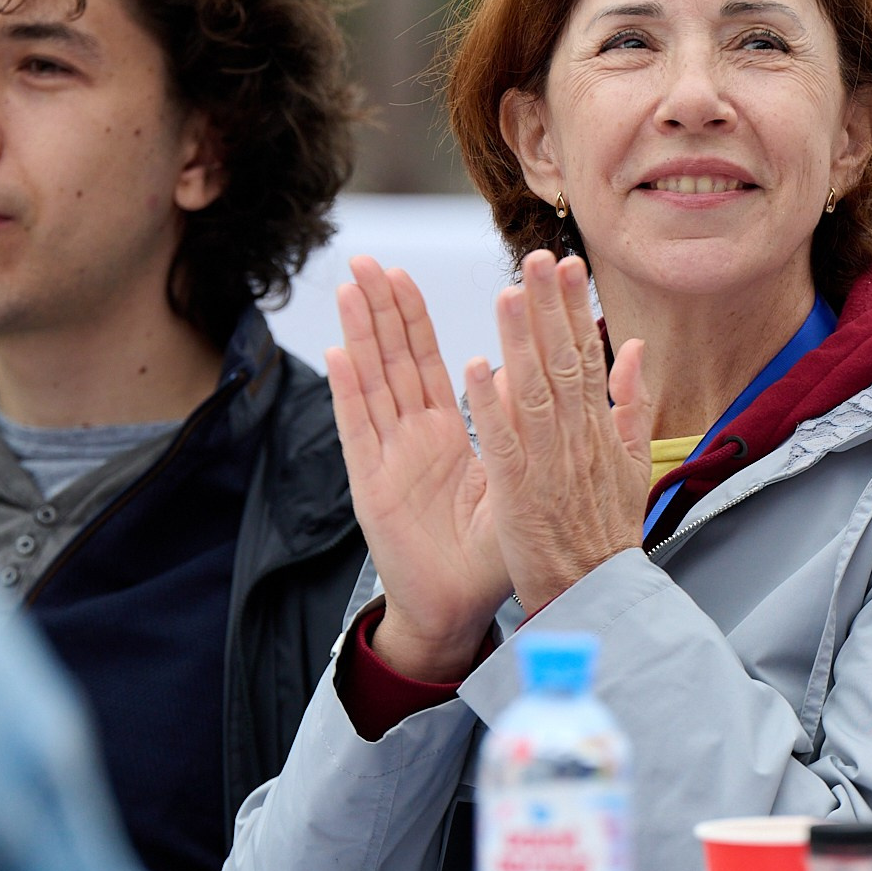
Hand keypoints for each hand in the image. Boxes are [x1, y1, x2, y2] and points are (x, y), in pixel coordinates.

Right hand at [324, 256, 509, 679]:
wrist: (460, 609)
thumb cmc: (489, 553)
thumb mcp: (516, 479)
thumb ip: (519, 428)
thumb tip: (535, 371)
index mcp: (445, 434)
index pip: (426, 362)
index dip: (413, 318)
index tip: (404, 273)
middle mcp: (410, 439)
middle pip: (391, 361)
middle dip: (379, 311)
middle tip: (366, 261)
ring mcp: (387, 459)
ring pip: (371, 384)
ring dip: (361, 335)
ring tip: (351, 289)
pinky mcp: (372, 486)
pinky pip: (359, 431)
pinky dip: (347, 392)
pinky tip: (336, 354)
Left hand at [465, 251, 653, 614]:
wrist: (598, 595)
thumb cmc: (608, 532)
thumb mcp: (636, 464)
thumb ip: (633, 403)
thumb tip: (637, 349)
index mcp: (600, 429)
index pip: (586, 356)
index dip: (573, 308)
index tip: (565, 264)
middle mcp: (577, 439)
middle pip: (562, 362)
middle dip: (549, 308)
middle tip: (536, 257)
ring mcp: (548, 465)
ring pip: (532, 393)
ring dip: (520, 342)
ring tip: (507, 294)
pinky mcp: (520, 495)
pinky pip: (503, 444)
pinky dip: (489, 407)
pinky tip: (475, 368)